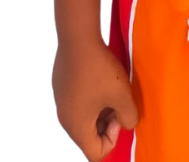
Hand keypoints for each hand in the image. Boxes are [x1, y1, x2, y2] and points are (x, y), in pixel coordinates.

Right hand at [52, 40, 139, 160]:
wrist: (77, 37)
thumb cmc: (100, 70)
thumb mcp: (123, 95)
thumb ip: (129, 117)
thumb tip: (125, 123)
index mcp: (77, 127)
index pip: (95, 153)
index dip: (112, 139)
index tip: (118, 113)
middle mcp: (64, 119)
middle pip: (88, 137)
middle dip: (107, 124)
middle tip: (117, 101)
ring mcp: (59, 102)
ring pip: (83, 119)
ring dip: (99, 110)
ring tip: (110, 88)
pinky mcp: (60, 87)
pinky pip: (76, 103)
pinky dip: (90, 98)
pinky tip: (98, 77)